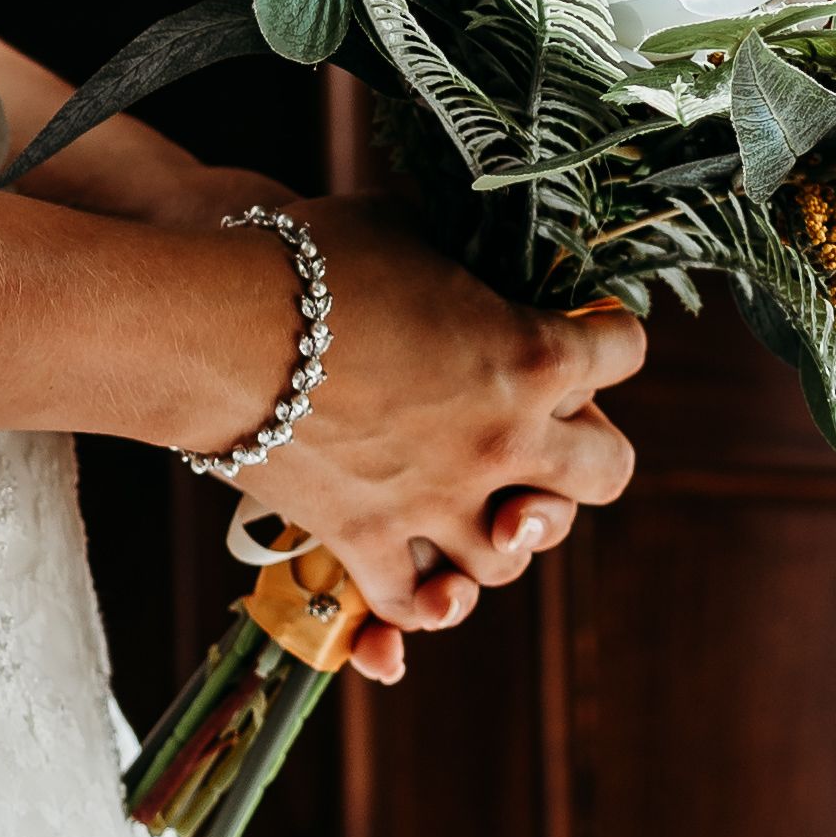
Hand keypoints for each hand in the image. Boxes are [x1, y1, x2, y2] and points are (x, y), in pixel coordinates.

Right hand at [227, 199, 642, 656]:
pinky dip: (419, 603)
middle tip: (549, 429)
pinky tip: (419, 582)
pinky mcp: (371, 543)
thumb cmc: (306, 262)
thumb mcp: (399, 229)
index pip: (622, 351)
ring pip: (515, 556)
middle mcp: (503, 439)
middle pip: (607, 472)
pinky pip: (414, 607)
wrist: (213, 329)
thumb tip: (459, 252)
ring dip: (504, 529)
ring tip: (478, 503)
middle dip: (590, 450)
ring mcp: (439, 503)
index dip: (610, 335)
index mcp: (527, 354)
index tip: (589, 330)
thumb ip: (452, 256)